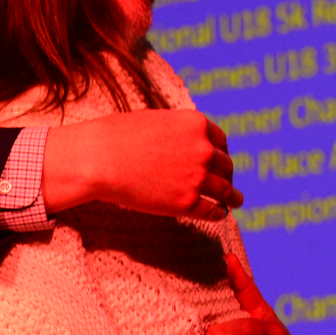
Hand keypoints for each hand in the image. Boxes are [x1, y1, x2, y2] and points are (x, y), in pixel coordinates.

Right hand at [43, 109, 243, 219]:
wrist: (100, 159)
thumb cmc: (118, 137)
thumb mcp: (156, 120)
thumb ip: (177, 130)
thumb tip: (183, 141)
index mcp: (196, 124)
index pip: (220, 141)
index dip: (221, 153)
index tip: (220, 162)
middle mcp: (203, 150)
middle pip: (225, 165)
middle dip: (226, 174)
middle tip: (226, 182)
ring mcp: (196, 178)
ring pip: (225, 190)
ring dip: (232, 196)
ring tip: (235, 201)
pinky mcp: (186, 203)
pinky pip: (212, 211)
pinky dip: (219, 213)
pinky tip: (220, 214)